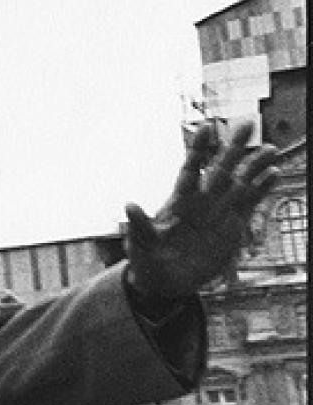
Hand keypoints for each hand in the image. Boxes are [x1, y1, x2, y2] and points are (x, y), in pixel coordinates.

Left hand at [124, 118, 280, 302]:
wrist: (165, 281)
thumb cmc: (147, 260)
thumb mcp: (140, 245)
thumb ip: (138, 226)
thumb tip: (129, 205)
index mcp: (178, 202)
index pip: (190, 170)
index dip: (198, 150)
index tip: (207, 127)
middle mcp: (201, 202)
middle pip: (220, 169)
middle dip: (233, 147)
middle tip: (247, 123)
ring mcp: (218, 212)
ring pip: (240, 183)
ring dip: (254, 167)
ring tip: (270, 149)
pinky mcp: (232, 226)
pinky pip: (250, 203)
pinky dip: (262, 189)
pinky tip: (274, 174)